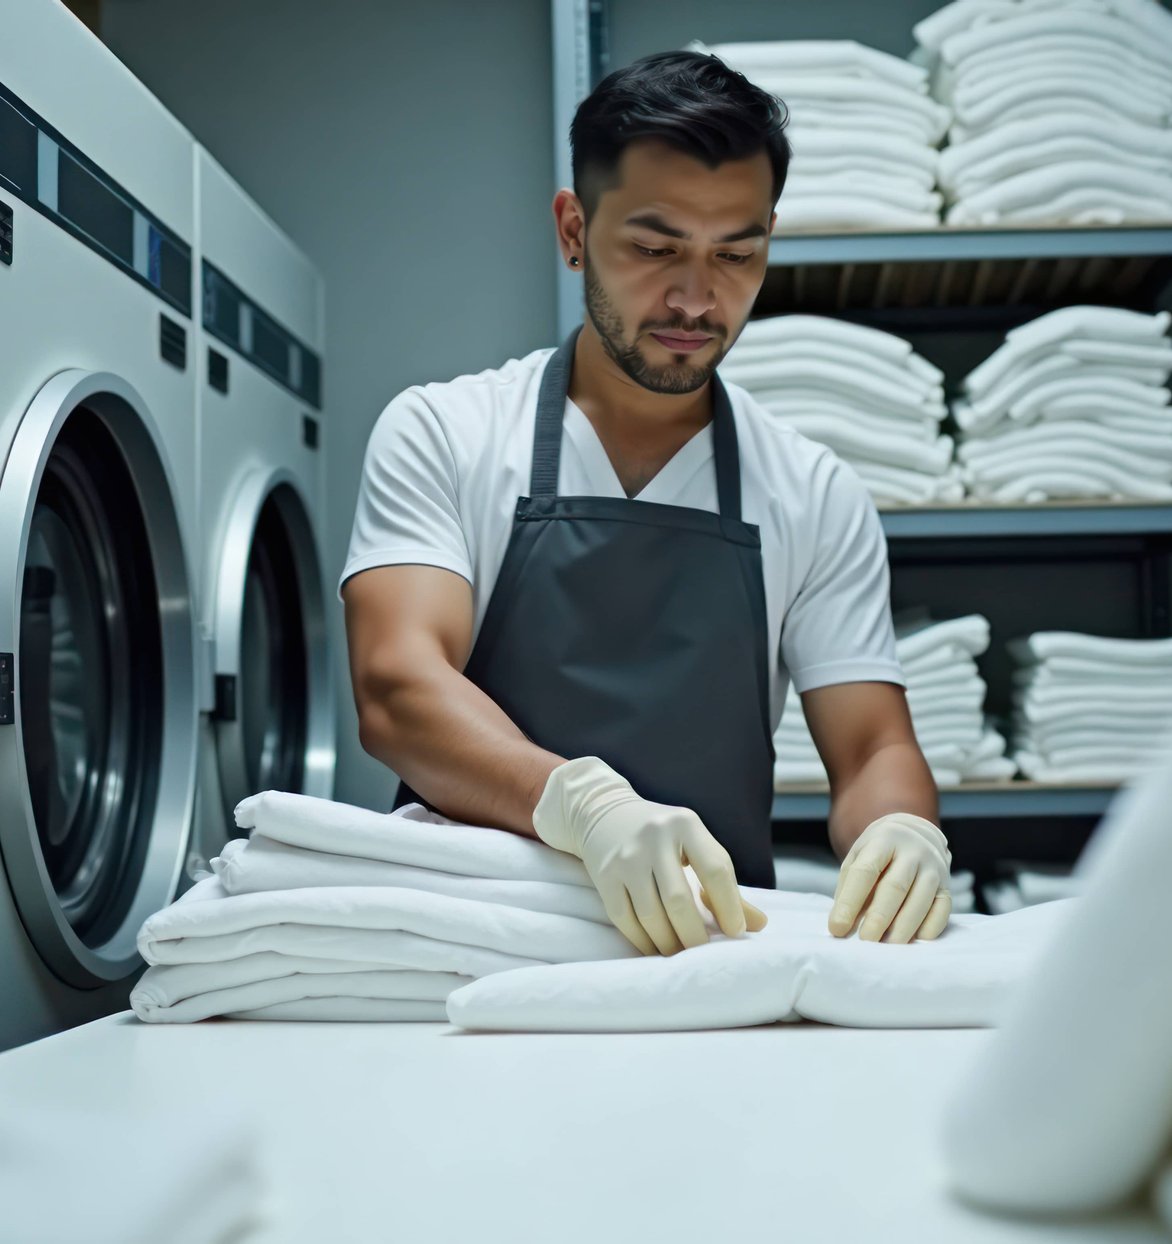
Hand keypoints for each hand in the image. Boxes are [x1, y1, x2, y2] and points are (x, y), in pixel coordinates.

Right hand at [532, 756, 767, 955]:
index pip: (715, 870)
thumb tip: (759, 926)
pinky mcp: (604, 875)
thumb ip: (726, 884)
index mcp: (686, 824)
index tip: (736, 933)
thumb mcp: (696, 846)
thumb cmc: (664, 837)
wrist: (605, 814)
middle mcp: (654, 837)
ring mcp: (626, 856)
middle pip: (679, 900)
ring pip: (651, 915)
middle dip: (695, 936)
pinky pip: (626, 920)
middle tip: (704, 953)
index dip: (729, 907)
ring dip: (669, 943)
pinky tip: (657, 947)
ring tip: (681, 954)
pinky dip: (644, 941)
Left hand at [828, 812, 951, 943]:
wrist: (915, 834)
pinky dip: (929, 928)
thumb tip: (843, 926)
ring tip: (887, 947)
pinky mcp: (946, 886)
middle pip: (895, 887)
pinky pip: (942, 909)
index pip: (865, 871)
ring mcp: (934, 868)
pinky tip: (915, 941)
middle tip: (865, 941)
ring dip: (904, 927)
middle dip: (879, 917)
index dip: (849, 901)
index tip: (837, 927)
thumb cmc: (878, 853)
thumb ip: (849, 888)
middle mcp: (912, 851)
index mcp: (883, 840)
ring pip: (921, 900)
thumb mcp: (858, 857)